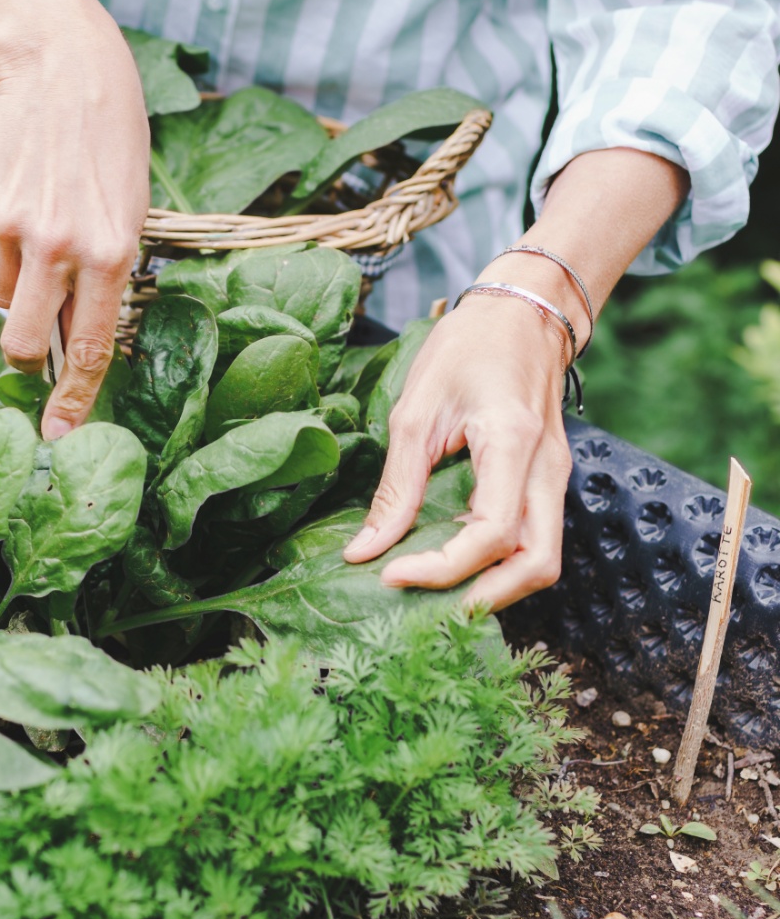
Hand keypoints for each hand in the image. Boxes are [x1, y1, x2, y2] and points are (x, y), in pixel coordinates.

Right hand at [0, 0, 149, 437]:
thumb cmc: (110, 145)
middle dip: (23, 357)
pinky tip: (22, 190)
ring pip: (0, 292)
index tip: (58, 437)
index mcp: (111, 251)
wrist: (65, 67)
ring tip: (41, 225)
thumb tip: (74, 337)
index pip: (90, 344)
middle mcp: (61, 244)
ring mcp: (14, 223)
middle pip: (23, 340)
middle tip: (28, 349)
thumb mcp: (132, 212)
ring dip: (15, 279)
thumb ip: (105, 276)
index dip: (73, 397)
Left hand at [340, 146, 690, 608]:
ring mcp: (555, 476)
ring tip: (436, 591)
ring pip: (541, 557)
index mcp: (513, 442)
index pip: (492, 532)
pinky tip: (454, 562)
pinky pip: (533, 537)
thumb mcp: (416, 408)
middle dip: (484, 598)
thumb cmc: (467, 346)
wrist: (522, 312)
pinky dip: (497, 562)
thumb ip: (396, 487)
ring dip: (494, 585)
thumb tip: (364, 552)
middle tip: (424, 607)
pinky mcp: (547, 480)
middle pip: (538, 563)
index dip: (442, 567)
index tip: (389, 574)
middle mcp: (547, 468)